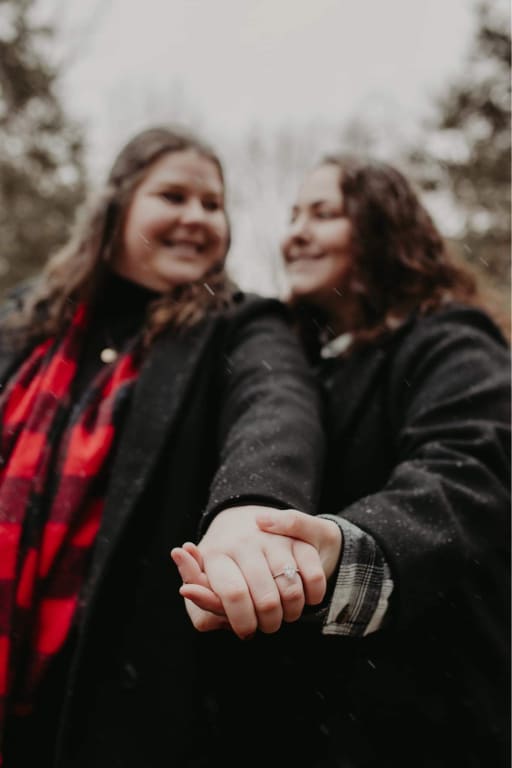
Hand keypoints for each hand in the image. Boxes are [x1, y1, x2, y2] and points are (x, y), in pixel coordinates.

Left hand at [172, 505, 325, 638]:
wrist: (249, 520)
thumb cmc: (226, 563)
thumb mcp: (207, 578)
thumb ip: (199, 593)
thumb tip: (187, 590)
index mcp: (217, 552)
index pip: (233, 595)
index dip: (242, 621)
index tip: (246, 631)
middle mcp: (245, 542)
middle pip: (265, 600)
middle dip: (268, 623)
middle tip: (265, 625)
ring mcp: (274, 539)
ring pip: (291, 590)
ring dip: (291, 612)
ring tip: (284, 614)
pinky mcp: (300, 538)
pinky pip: (313, 577)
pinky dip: (313, 595)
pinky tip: (304, 598)